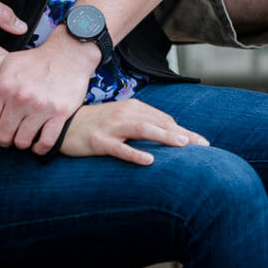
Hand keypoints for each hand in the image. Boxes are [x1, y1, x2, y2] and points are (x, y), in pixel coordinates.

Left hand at [0, 25, 98, 152]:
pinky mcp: (60, 114)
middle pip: (3, 136)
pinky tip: (38, 139)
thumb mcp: (4, 61)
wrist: (69, 54)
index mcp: (4, 86)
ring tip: (24, 134)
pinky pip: (45, 143)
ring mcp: (41, 107)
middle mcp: (21, 98)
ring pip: (22, 142)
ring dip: (22, 142)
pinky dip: (40, 147)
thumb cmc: (35, 60)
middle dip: (3, 139)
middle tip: (9, 134)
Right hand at [62, 98, 209, 165]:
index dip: (184, 130)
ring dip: (164, 136)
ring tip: (183, 144)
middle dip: (182, 133)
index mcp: (133, 107)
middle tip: (203, 145)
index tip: (203, 143)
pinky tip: (149, 160)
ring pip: (142, 129)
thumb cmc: (97, 124)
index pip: (164, 119)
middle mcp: (125, 113)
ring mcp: (112, 127)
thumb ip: (143, 122)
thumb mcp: (122, 119)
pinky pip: (120, 148)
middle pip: (158, 122)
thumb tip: (170, 132)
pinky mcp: (99, 141)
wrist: (64, 125)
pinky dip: (135, 153)